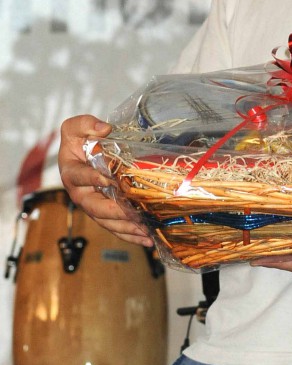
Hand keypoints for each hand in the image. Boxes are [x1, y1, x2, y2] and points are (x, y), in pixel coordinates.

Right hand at [58, 114, 152, 246]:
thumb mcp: (75, 127)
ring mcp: (92, 206)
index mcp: (71, 172)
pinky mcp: (104, 214)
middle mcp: (80, 193)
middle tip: (133, 214)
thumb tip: (104, 129)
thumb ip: (85, 124)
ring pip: (107, 222)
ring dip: (127, 228)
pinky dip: (131, 235)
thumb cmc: (79, 140)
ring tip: (146, 232)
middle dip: (115, 212)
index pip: (79, 176)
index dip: (92, 178)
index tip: (107, 179)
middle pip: (94, 207)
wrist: (84, 152)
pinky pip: (116, 228)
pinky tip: (148, 240)